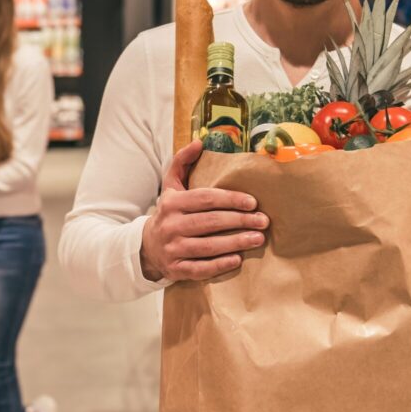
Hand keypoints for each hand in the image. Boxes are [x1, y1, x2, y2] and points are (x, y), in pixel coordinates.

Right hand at [139, 139, 268, 282]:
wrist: (147, 247)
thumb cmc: (169, 213)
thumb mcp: (171, 186)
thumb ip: (182, 162)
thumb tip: (198, 141)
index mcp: (172, 203)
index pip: (205, 199)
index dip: (231, 199)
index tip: (253, 202)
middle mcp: (170, 226)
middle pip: (210, 222)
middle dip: (240, 221)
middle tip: (263, 221)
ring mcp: (172, 249)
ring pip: (208, 246)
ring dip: (235, 243)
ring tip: (258, 239)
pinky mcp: (175, 269)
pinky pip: (200, 268)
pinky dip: (219, 265)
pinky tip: (237, 260)